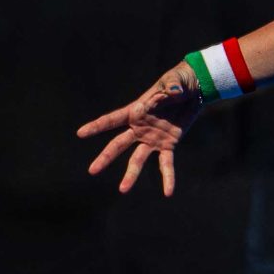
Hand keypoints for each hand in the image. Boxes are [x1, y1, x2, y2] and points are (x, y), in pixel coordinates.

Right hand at [78, 64, 204, 195]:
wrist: (194, 90)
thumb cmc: (179, 82)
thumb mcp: (174, 81)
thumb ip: (171, 87)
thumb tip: (173, 91)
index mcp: (136, 111)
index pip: (112, 120)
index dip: (96, 126)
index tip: (80, 133)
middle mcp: (140, 128)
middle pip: (118, 145)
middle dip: (105, 157)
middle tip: (92, 171)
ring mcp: (152, 139)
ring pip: (137, 159)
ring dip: (130, 175)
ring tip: (122, 190)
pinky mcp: (168, 145)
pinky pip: (166, 164)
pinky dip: (168, 178)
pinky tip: (168, 192)